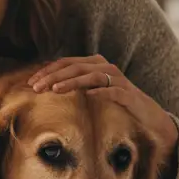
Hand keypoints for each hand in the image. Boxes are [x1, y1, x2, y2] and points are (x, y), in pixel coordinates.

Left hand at [28, 55, 178, 150]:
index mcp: (95, 64)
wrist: (147, 115)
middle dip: (54, 76)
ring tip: (56, 90)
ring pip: (92, 75)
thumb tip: (46, 86)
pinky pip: (113, 91)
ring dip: (72, 82)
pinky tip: (88, 96)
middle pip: (76, 67)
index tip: (31, 82)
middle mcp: (106, 67)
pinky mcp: (129, 94)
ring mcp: (118, 80)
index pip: (66, 63)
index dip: (48, 71)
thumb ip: (74, 85)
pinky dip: (100, 92)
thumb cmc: (114, 102)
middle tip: (37, 87)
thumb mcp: (91, 91)